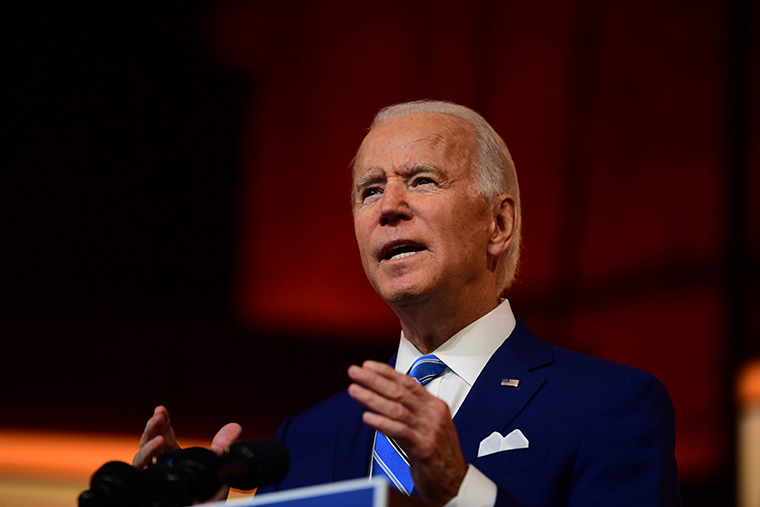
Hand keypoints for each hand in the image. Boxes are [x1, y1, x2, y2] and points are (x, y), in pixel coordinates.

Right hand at [132, 406, 242, 502]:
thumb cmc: (207, 498)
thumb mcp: (218, 470)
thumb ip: (223, 448)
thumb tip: (235, 427)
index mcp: (175, 459)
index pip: (164, 437)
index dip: (162, 423)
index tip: (161, 410)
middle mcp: (161, 468)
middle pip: (149, 444)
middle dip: (152, 429)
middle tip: (158, 415)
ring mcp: (154, 480)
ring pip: (141, 459)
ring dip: (148, 445)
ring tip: (159, 438)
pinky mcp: (149, 491)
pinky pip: (140, 475)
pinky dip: (146, 459)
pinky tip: (156, 450)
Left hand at [347, 361, 466, 505]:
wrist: (455, 483)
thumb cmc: (439, 455)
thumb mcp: (430, 425)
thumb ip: (413, 408)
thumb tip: (391, 391)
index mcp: (435, 406)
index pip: (408, 382)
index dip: (386, 372)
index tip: (368, 366)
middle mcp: (433, 414)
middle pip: (399, 391)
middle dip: (374, 380)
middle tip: (355, 372)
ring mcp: (430, 431)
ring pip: (396, 409)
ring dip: (372, 398)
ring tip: (354, 390)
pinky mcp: (424, 448)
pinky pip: (399, 431)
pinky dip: (382, 423)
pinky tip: (367, 417)